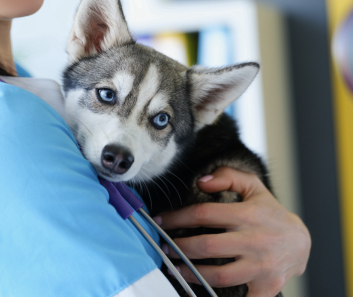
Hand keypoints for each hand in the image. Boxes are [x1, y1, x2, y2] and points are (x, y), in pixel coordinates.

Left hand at [155, 167, 310, 296]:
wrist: (301, 242)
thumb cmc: (270, 213)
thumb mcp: (253, 187)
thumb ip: (228, 176)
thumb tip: (201, 181)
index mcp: (248, 215)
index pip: (204, 214)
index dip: (177, 217)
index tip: (160, 221)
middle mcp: (254, 241)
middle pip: (207, 246)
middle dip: (179, 247)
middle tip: (164, 247)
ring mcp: (261, 267)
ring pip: (218, 276)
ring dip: (191, 274)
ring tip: (175, 269)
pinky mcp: (266, 287)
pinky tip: (198, 291)